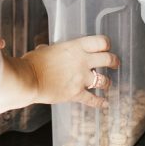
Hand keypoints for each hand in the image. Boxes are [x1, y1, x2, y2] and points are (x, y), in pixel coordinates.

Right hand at [1, 36, 119, 110]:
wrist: (28, 79)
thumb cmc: (33, 62)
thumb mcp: (45, 49)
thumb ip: (53, 50)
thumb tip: (46, 50)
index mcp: (75, 47)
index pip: (100, 42)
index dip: (106, 44)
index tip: (107, 47)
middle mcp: (82, 61)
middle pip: (107, 59)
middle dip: (113, 61)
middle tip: (115, 63)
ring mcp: (81, 78)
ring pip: (103, 80)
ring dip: (107, 82)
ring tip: (107, 83)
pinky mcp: (76, 94)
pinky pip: (92, 99)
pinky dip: (99, 102)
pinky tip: (104, 103)